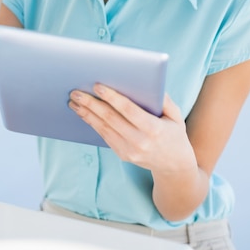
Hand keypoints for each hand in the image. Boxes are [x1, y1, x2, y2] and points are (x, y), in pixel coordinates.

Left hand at [69, 85, 196, 173]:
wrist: (174, 165)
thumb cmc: (174, 133)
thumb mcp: (176, 116)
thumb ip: (165, 100)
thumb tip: (150, 83)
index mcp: (154, 129)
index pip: (129, 110)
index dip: (112, 98)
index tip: (97, 86)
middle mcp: (140, 142)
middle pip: (111, 119)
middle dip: (91, 104)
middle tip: (76, 92)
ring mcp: (130, 151)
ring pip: (103, 128)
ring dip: (87, 114)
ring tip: (74, 101)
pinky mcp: (122, 155)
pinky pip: (104, 136)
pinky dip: (92, 123)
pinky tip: (84, 113)